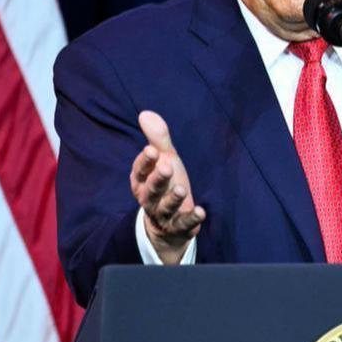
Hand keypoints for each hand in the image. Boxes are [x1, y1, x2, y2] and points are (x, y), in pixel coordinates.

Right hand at [130, 111, 204, 263]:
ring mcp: (163, 215)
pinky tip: (201, 211)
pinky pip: (183, 224)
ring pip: (165, 207)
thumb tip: (145, 113)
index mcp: (142, 181)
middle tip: (167, 167)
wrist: (168, 222)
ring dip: (173, 199)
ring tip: (181, 188)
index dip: (145, 162)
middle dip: (158, 179)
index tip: (152, 150)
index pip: (140, 171)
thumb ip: (157, 139)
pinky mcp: (178, 227)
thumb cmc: (165, 183)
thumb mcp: (163, 160)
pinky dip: (191, 219)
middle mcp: (149, 198)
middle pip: (151, 190)